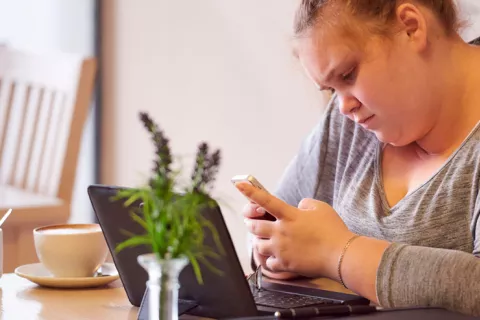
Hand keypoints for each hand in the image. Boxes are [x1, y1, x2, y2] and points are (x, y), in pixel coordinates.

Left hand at [237, 182, 354, 278]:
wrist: (341, 255)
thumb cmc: (334, 230)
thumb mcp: (321, 208)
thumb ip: (306, 204)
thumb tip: (298, 206)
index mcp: (289, 215)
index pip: (265, 200)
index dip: (250, 191)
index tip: (238, 184)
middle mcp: (281, 231)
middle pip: (254, 226)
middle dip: (251, 224)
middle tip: (253, 223)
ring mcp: (281, 249)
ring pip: (258, 245)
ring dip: (260, 242)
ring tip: (265, 241)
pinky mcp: (285, 264)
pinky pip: (268, 263)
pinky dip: (270, 261)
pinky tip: (277, 258)